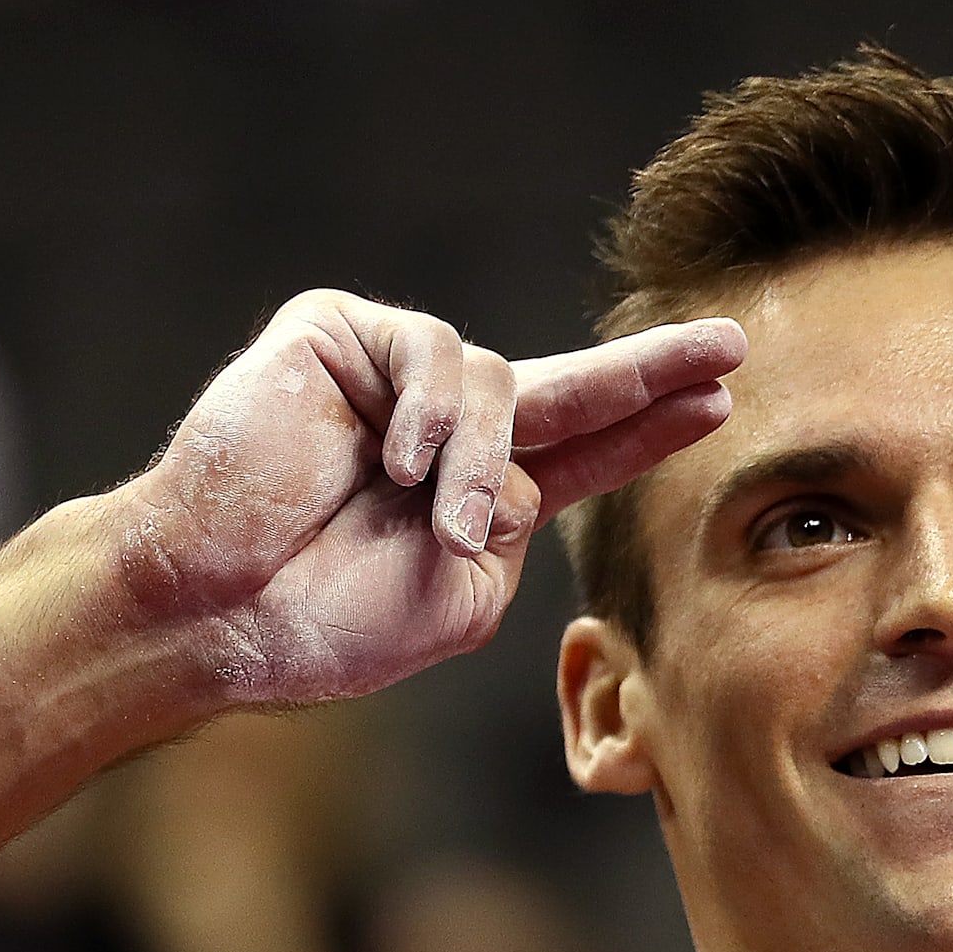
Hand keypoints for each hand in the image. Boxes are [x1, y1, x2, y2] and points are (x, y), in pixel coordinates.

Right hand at [114, 291, 742, 704]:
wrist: (220, 607)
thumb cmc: (326, 619)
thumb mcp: (463, 596)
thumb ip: (519, 528)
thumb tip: (522, 457)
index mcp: (477, 494)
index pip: (582, 449)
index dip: (647, 425)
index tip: (718, 400)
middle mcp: (443, 427)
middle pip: (569, 384)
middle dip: (650, 371)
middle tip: (732, 345)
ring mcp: (391, 377)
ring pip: (496, 384)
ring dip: (478, 461)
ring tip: (436, 517)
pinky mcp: (339, 333)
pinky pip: (431, 350)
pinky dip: (430, 417)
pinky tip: (395, 464)